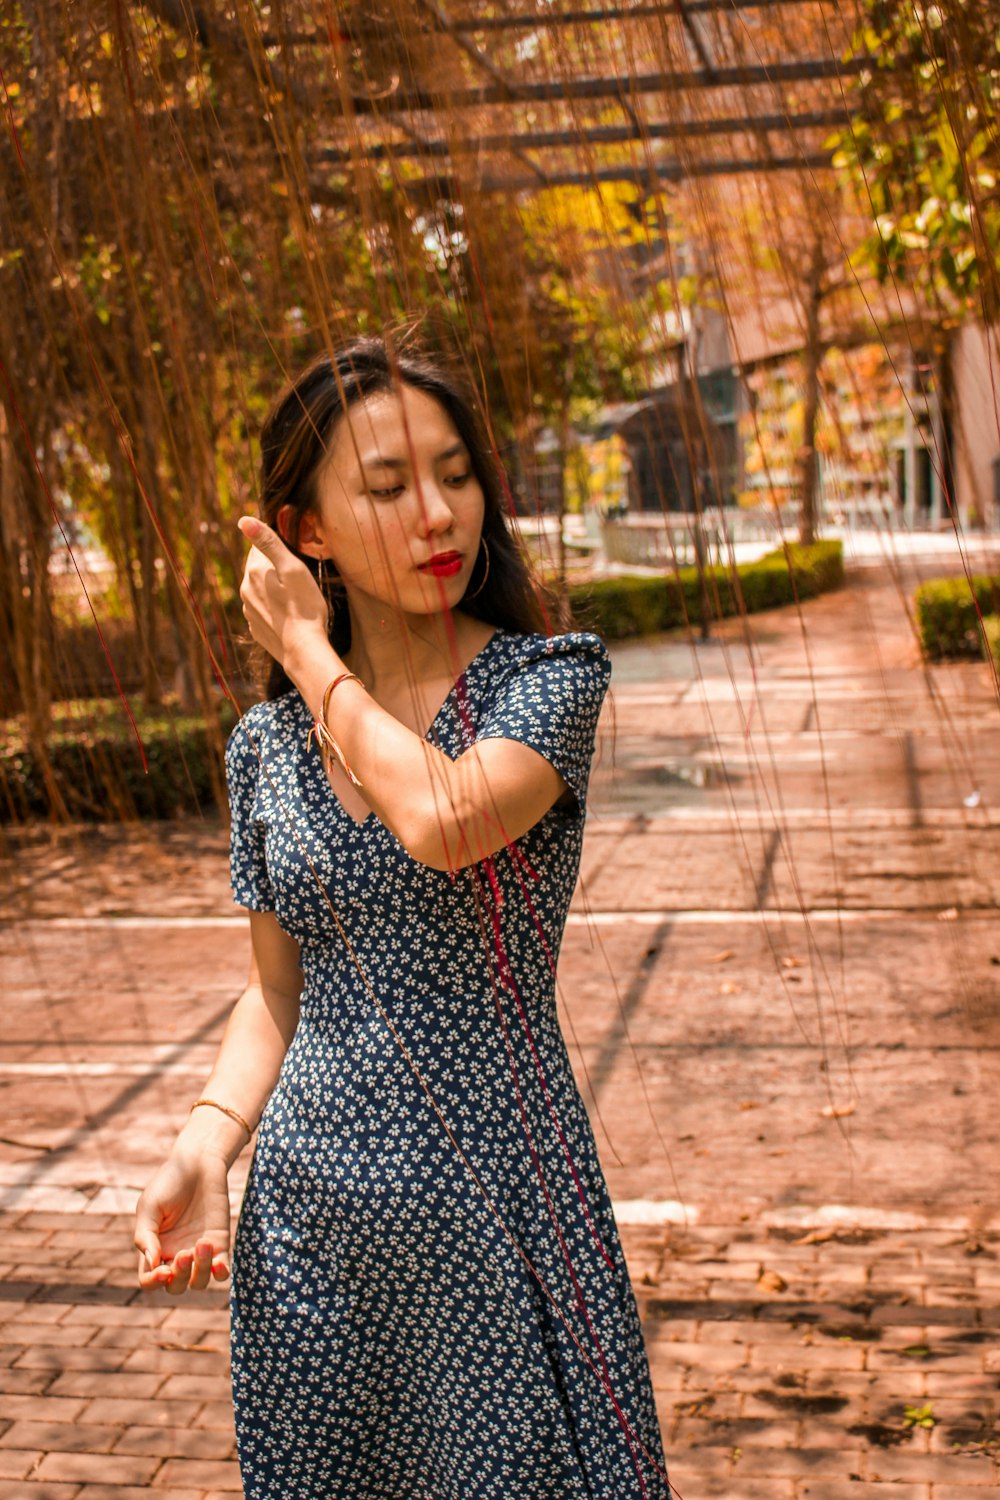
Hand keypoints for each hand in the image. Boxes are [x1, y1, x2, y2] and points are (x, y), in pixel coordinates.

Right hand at [133, 1145, 233, 1295]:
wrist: (199, 1162)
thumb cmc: (169, 1182)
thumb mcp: (150, 1207)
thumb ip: (145, 1237)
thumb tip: (152, 1266)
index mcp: (154, 1248)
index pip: (149, 1280)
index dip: (154, 1282)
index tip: (163, 1270)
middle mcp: (174, 1255)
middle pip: (175, 1287)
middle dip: (179, 1276)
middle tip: (185, 1252)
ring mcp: (198, 1252)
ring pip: (198, 1282)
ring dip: (200, 1271)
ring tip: (202, 1244)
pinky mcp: (220, 1244)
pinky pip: (221, 1271)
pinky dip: (221, 1273)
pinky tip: (219, 1264)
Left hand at [238, 516, 328, 674]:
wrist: (303, 650)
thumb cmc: (304, 607)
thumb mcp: (293, 569)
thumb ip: (269, 542)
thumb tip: (243, 520)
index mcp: (254, 571)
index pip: (259, 547)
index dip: (276, 548)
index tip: (292, 555)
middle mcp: (246, 589)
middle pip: (259, 568)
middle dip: (274, 568)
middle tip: (297, 576)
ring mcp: (249, 611)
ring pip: (260, 589)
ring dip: (274, 588)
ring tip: (295, 596)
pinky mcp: (256, 628)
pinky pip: (263, 609)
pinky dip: (274, 607)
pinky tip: (289, 614)